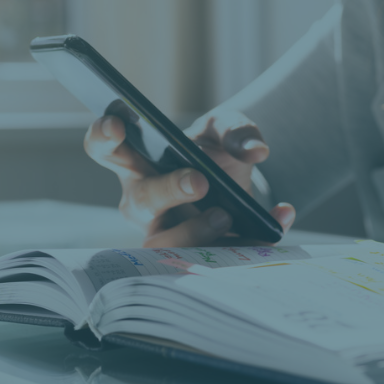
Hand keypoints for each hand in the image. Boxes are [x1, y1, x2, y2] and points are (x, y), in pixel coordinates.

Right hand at [84, 110, 294, 246]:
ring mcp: (164, 233)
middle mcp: (142, 201)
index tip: (117, 125)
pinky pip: (218, 257)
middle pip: (140, 202)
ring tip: (226, 214)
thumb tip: (256, 150)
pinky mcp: (195, 255)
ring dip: (194, 231)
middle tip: (200, 182)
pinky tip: (280, 217)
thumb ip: (236, 129)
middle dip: (168, 191)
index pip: (104, 149)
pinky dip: (253, 241)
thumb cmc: (212, 151)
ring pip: (164, 244)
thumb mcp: (223, 128)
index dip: (103, 137)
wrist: (238, 182)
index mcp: (137, 162)